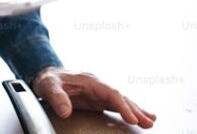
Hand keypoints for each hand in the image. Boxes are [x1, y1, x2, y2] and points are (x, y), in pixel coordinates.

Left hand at [32, 67, 156, 127]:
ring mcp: (99, 92)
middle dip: (135, 109)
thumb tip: (66, 111)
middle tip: (149, 122)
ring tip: (150, 121)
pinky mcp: (97, 100)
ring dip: (136, 110)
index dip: (122, 105)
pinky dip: (128, 111)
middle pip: (120, 97)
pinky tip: (137, 117)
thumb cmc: (49, 79)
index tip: (132, 117)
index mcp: (90, 80)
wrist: (46, 74)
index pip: (111, 93)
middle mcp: (98, 85)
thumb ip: (57, 97)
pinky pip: (116, 105)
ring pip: (121, 101)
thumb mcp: (48, 86)